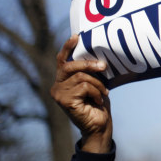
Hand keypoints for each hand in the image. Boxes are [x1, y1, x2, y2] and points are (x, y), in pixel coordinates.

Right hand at [50, 35, 112, 152]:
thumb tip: (100, 56)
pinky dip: (96, 92)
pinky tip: (98, 101)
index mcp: (63, 80)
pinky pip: (84, 86)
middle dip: (88, 63)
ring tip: (103, 93)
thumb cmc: (98, 103)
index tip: (76, 36)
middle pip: (70, 66)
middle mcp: (56, 86)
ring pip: (81, 77)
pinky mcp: (65, 101)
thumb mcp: (95, 83)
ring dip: (98, 84)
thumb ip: (91, 72)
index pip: (62, 60)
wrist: (100, 125)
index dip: (67, 47)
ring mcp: (59, 94)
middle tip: (104, 66)